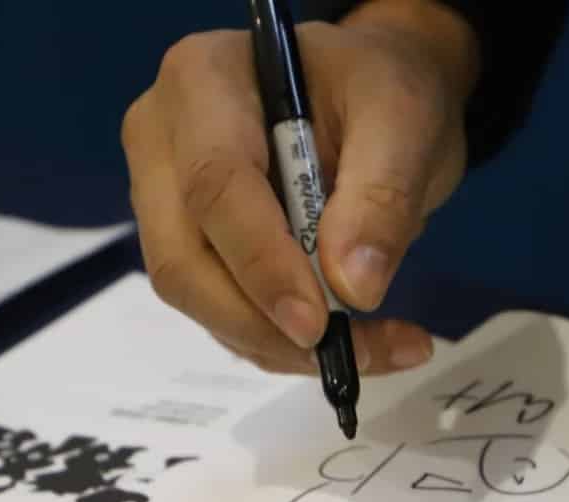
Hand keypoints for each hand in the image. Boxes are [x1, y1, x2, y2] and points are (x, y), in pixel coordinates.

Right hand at [122, 2, 479, 373]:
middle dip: (262, 323)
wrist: (375, 101)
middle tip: (348, 353)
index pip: (214, 186)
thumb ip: (383, 195)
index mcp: (203, 81)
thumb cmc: (382, 91)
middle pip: (182, 258)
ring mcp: (166, 201)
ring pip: (197, 298)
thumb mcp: (405, 120)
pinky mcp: (191, 251)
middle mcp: (162, 142)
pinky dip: (283, 345)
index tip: (318, 324)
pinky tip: (356, 344)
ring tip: (375, 349)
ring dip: (279, 344)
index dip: (261, 263)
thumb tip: (354, 288)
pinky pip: (221, 315)